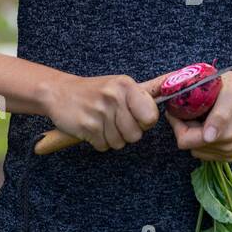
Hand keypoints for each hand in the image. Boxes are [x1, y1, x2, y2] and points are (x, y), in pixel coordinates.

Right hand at [46, 70, 177, 151]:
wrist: (58, 91)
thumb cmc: (94, 91)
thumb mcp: (119, 85)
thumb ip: (142, 95)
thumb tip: (173, 90)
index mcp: (126, 85)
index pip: (151, 116)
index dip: (144, 122)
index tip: (136, 117)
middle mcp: (114, 97)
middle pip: (135, 135)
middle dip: (126, 133)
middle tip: (114, 121)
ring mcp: (99, 112)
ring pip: (119, 143)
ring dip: (111, 138)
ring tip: (101, 122)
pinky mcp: (87, 127)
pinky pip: (104, 146)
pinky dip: (98, 142)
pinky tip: (91, 127)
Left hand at [163, 66, 231, 161]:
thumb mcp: (228, 94)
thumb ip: (220, 116)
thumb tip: (209, 137)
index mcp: (226, 136)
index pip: (185, 141)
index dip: (178, 124)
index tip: (178, 109)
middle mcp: (228, 149)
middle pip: (189, 145)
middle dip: (186, 127)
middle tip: (194, 109)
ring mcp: (228, 154)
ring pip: (194, 148)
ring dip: (193, 132)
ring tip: (203, 115)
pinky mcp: (228, 155)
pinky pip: (202, 151)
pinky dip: (200, 138)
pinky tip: (208, 123)